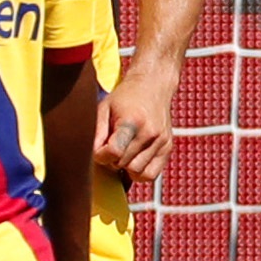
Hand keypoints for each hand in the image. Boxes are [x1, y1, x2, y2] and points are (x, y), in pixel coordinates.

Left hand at [96, 62, 178, 185]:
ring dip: (125, 166)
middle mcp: (150, 133)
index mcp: (133, 121)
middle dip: (112, 160)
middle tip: (111, 146)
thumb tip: (92, 155)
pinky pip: (151, 174)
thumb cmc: (126, 97)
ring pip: (137, 172)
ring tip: (123, 151)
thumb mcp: (104, 108)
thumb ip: (96, 132)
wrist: (154, 86)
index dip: (101, 155)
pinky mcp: (168, 148)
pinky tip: (134, 159)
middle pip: (123, 164)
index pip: (114, 152)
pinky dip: (139, 172)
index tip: (99, 148)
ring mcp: (162, 142)